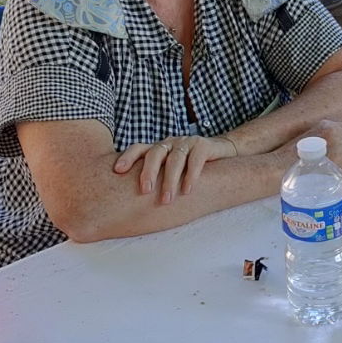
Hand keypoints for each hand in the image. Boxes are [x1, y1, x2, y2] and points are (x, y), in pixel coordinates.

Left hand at [114, 133, 237, 203]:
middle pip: (155, 154)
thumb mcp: (170, 169)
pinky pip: (196, 159)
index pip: (139, 148)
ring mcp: (187, 142)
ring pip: (175, 159)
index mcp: (159, 148)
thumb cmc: (190, 167)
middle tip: (144, 191)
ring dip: (170, 180)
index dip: (127, 157)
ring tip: (167, 200)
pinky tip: (187, 190)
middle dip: (148, 172)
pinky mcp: (204, 145)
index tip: (118, 170)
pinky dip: (191, 175)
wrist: (223, 154)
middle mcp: (170, 143)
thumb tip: (128, 200)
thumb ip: (156, 177)